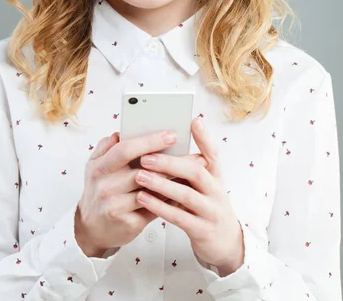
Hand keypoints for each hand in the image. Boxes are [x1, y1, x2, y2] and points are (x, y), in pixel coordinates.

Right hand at [74, 129, 205, 257]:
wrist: (92, 228)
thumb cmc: (99, 190)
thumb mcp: (95, 166)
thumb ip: (107, 147)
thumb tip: (122, 132)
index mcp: (99, 167)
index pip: (125, 149)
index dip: (149, 142)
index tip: (170, 135)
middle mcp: (106, 186)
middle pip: (143, 170)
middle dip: (170, 161)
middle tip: (193, 155)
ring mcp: (116, 206)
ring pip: (152, 190)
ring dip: (174, 180)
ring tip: (194, 172)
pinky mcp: (128, 223)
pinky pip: (155, 208)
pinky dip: (170, 199)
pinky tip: (183, 191)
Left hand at [134, 117, 244, 275]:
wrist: (225, 243)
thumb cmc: (206, 206)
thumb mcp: (204, 185)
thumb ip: (189, 168)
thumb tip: (163, 145)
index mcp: (216, 176)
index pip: (213, 153)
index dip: (205, 138)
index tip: (194, 121)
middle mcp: (216, 191)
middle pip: (197, 171)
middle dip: (170, 163)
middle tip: (146, 157)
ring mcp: (211, 211)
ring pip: (186, 194)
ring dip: (161, 184)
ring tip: (139, 176)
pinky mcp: (202, 230)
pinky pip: (179, 217)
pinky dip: (160, 206)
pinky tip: (144, 199)